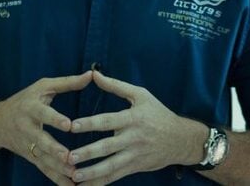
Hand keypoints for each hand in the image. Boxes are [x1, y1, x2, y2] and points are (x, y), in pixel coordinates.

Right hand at [0, 71, 92, 185]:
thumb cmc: (26, 100)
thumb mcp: (44, 87)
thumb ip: (68, 82)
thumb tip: (91, 74)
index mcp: (31, 108)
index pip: (44, 114)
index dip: (55, 119)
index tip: (69, 125)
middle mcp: (27, 129)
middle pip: (41, 141)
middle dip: (55, 150)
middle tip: (70, 157)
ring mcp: (28, 146)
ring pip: (43, 159)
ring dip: (58, 168)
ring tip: (74, 175)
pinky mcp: (31, 158)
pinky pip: (44, 170)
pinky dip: (57, 179)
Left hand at [67, 70, 206, 184]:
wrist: (181, 139)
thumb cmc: (158, 113)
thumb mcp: (141, 95)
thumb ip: (116, 85)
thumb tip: (94, 74)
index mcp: (133, 118)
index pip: (108, 121)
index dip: (89, 124)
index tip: (72, 126)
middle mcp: (134, 137)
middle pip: (107, 146)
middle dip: (87, 152)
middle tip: (69, 157)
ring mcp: (135, 154)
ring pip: (111, 166)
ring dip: (92, 172)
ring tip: (74, 175)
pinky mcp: (136, 167)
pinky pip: (116, 176)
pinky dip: (101, 182)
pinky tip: (86, 185)